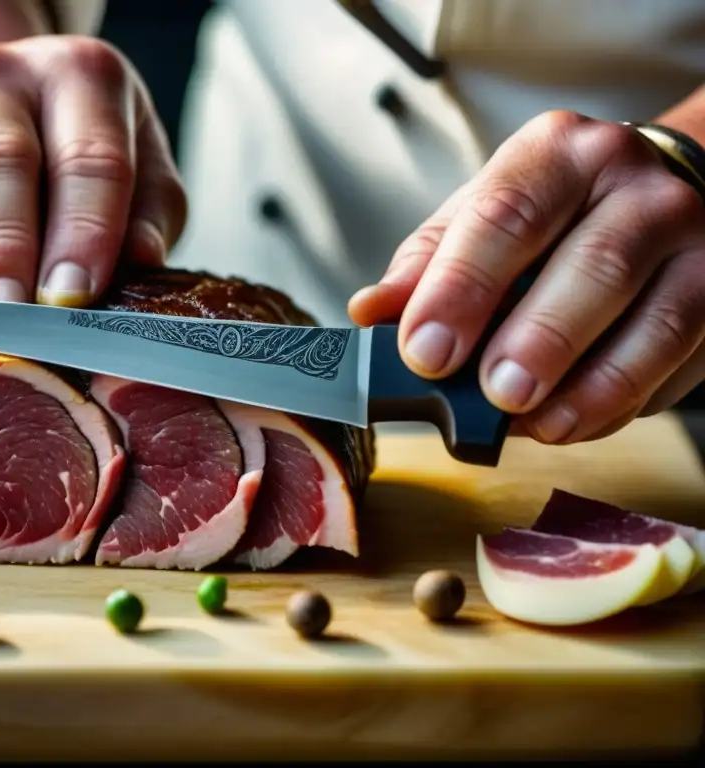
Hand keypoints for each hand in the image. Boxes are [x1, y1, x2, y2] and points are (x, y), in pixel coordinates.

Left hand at [349, 111, 704, 443]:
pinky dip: (623, 401)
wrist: (647, 198)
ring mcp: (692, 237)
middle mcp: (633, 184)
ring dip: (592, 385)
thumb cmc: (546, 217)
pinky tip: (575, 422)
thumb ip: (427, 267)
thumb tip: (370, 312)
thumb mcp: (476, 222)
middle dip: (539, 339)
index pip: (505, 215)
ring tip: (536, 424)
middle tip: (492, 392)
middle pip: (593, 265)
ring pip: (657, 320)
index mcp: (555, 154)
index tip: (426, 351)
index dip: (462, 289)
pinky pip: (680, 358)